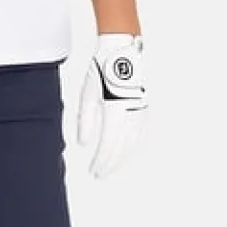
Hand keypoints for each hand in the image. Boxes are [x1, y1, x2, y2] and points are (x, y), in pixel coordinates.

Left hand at [76, 32, 147, 179]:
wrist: (122, 50)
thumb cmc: (101, 70)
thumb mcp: (87, 94)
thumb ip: (85, 121)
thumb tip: (82, 144)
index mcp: (115, 108)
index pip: (109, 144)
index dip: (101, 161)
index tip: (93, 171)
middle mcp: (131, 112)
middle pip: (122, 148)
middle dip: (110, 164)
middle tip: (99, 175)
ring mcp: (140, 110)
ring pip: (133, 143)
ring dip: (121, 159)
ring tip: (109, 168)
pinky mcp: (143, 108)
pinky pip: (137, 134)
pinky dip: (129, 147)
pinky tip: (121, 153)